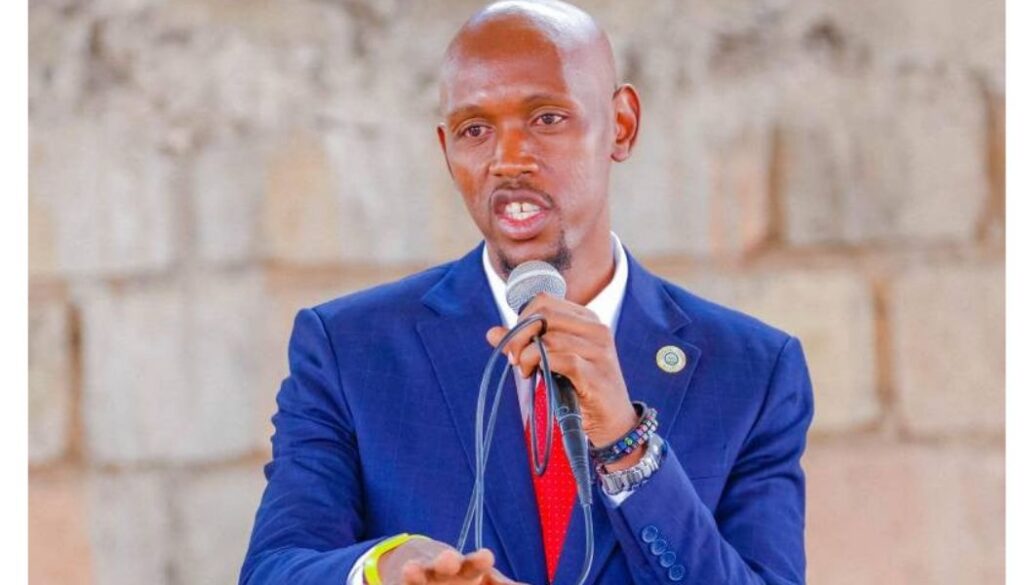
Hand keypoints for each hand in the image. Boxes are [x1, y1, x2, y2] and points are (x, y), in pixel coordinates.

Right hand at [374, 537, 522, 583]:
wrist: (416, 565)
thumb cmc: (460, 576)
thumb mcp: (482, 578)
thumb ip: (500, 584)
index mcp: (468, 569)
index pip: (476, 563)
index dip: (479, 560)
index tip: (485, 556)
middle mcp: (445, 569)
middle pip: (447, 562)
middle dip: (449, 560)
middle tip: (452, 558)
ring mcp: (423, 576)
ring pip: (421, 572)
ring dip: (417, 572)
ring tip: (412, 570)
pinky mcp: (405, 582)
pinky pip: (405, 582)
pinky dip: (407, 579)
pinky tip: (405, 573)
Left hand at [485, 293, 642, 469]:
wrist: (614, 421)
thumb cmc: (582, 388)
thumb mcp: (554, 360)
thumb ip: (526, 344)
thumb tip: (493, 333)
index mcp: (587, 320)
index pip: (544, 300)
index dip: (522, 319)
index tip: (517, 342)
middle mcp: (596, 330)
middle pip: (544, 314)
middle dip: (519, 335)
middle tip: (514, 357)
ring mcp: (599, 351)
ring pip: (548, 338)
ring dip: (526, 355)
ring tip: (525, 371)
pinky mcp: (594, 373)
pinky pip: (559, 359)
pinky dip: (538, 364)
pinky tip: (533, 375)